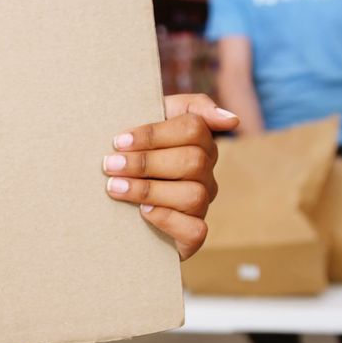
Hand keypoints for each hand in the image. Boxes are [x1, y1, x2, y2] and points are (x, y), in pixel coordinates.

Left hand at [102, 94, 238, 260]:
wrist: (108, 203)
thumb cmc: (132, 153)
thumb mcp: (152, 119)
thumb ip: (189, 107)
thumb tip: (233, 120)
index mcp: (198, 143)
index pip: (193, 128)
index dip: (154, 134)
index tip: (119, 141)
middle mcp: (205, 174)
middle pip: (192, 161)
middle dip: (146, 162)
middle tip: (109, 165)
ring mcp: (201, 205)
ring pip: (193, 195)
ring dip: (148, 191)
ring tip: (114, 188)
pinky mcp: (193, 236)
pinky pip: (195, 230)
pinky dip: (167, 219)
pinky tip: (142, 212)